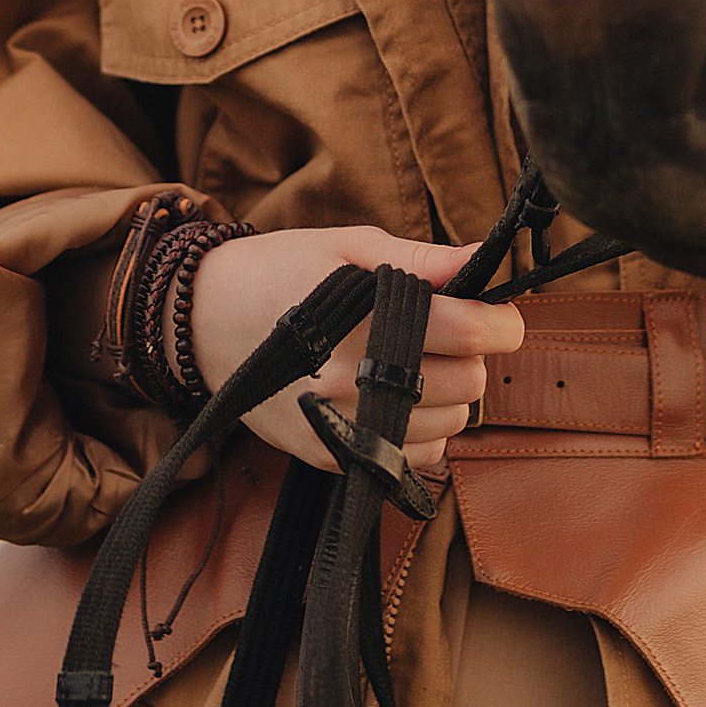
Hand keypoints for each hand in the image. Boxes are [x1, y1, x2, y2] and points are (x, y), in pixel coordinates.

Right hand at [189, 226, 524, 476]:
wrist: (203, 321)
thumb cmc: (280, 272)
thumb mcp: (348, 247)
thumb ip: (422, 259)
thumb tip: (483, 261)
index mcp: (366, 317)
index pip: (473, 333)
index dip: (502, 322)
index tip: (499, 315)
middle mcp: (355, 378)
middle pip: (469, 383)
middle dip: (472, 355)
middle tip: (446, 332)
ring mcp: (341, 424)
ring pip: (449, 427)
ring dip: (450, 397)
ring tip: (416, 364)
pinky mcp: (330, 456)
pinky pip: (412, 459)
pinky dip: (422, 434)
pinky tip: (396, 400)